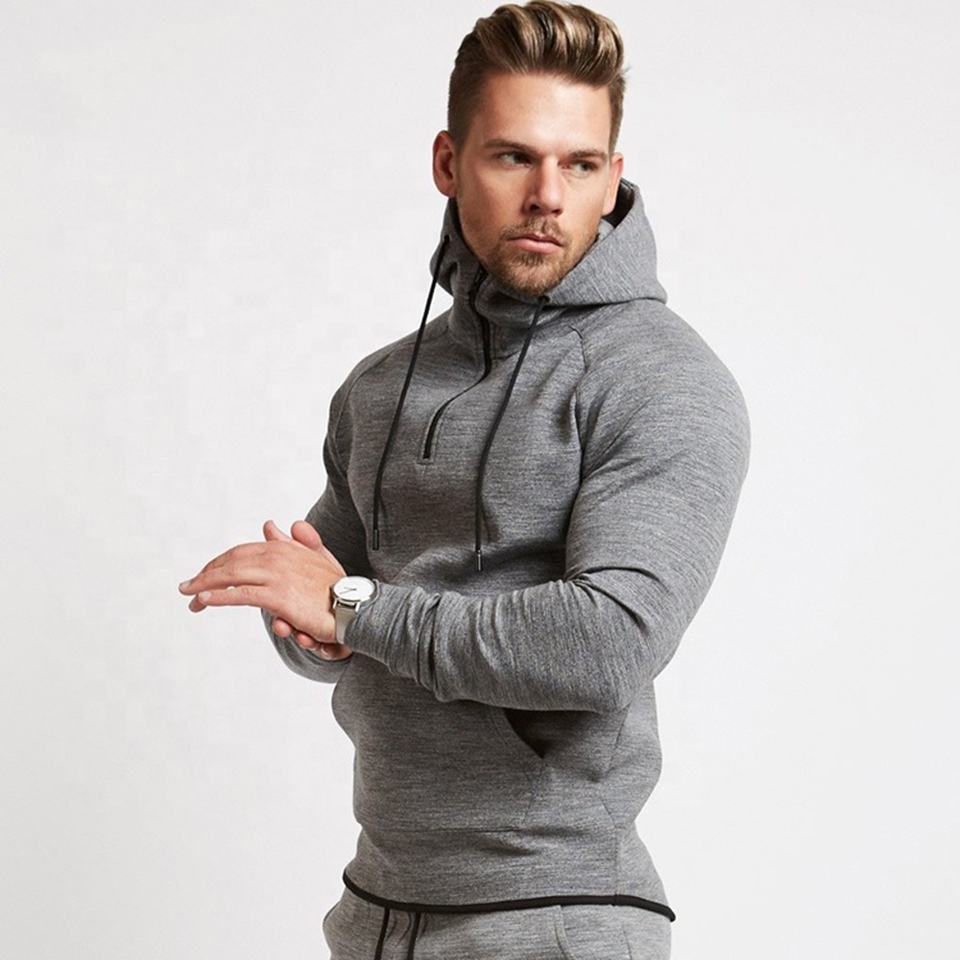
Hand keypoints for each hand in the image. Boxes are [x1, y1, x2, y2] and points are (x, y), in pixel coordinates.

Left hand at [178, 519, 345, 647]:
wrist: (353, 604)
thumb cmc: (336, 586)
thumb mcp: (314, 556)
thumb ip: (292, 540)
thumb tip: (271, 524)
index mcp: (284, 547)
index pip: (242, 551)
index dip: (221, 562)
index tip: (206, 573)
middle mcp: (277, 556)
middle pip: (231, 562)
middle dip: (206, 574)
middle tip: (188, 587)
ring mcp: (276, 576)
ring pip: (230, 577)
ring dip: (204, 586)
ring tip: (188, 595)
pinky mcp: (277, 597)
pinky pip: (240, 595)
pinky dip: (217, 596)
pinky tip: (202, 600)